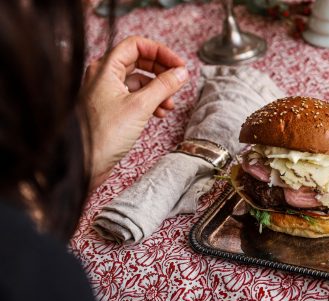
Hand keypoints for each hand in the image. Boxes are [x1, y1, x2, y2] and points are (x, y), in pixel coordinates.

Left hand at [83, 36, 188, 187]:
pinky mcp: (111, 110)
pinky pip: (135, 97)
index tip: (178, 65)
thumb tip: (181, 73)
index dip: (160, 52)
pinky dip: (150, 102)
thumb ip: (164, 86)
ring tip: (169, 105)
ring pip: (139, 81)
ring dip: (158, 90)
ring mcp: (106, 93)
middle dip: (161, 71)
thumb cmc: (103, 135)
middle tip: (178, 81)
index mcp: (105, 68)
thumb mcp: (141, 106)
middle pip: (139, 61)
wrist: (84, 163)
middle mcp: (103, 77)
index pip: (136, 45)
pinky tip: (159, 114)